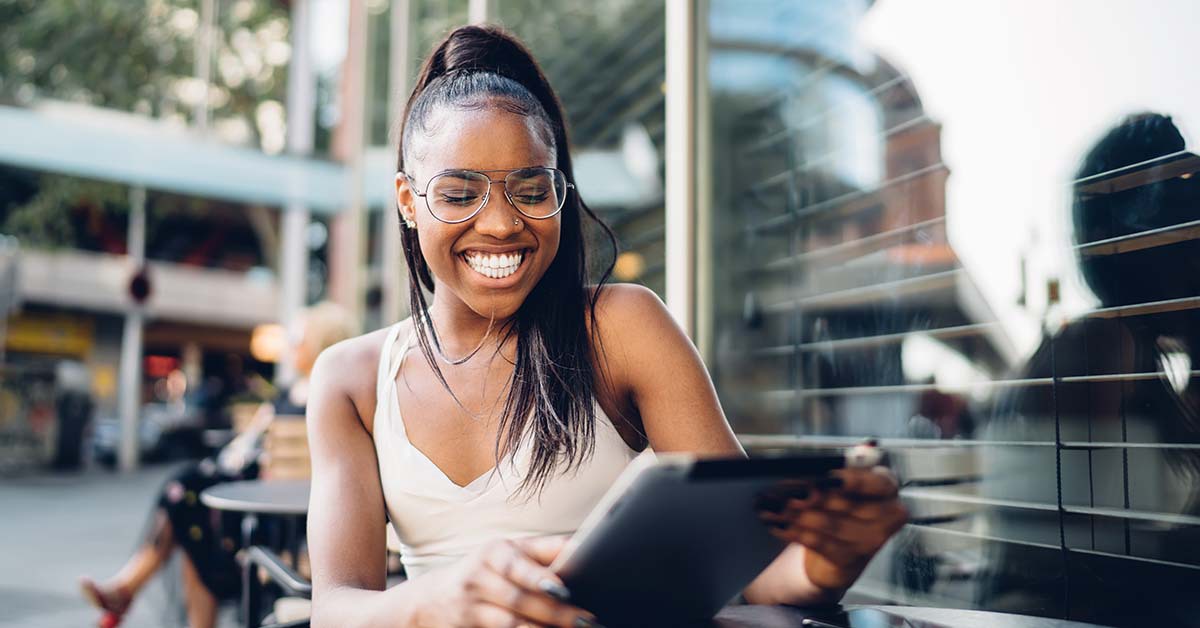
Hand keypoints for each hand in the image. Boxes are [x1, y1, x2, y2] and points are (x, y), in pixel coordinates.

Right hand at [418, 536, 600, 627]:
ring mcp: (473, 606)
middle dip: (556, 611)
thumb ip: (542, 553)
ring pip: (512, 623)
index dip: (540, 576)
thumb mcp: (506, 554)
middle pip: (521, 598)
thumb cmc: (483, 572)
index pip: (520, 562)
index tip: (565, 587)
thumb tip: (583, 551)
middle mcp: (481, 576)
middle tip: (587, 620)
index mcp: (496, 552)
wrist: (427, 601)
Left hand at [757, 467, 907, 591]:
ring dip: (793, 514)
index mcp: (886, 486)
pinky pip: (818, 543)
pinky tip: (776, 524)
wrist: (835, 553)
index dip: (850, 480)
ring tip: (769, 506)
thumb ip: (827, 473)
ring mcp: (872, 540)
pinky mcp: (851, 561)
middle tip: (779, 489)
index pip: (874, 481)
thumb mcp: (833, 484)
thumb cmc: (837, 509)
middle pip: (845, 502)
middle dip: (808, 494)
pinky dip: (793, 532)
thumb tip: (809, 467)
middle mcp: (887, 513)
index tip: (825, 476)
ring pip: (828, 523)